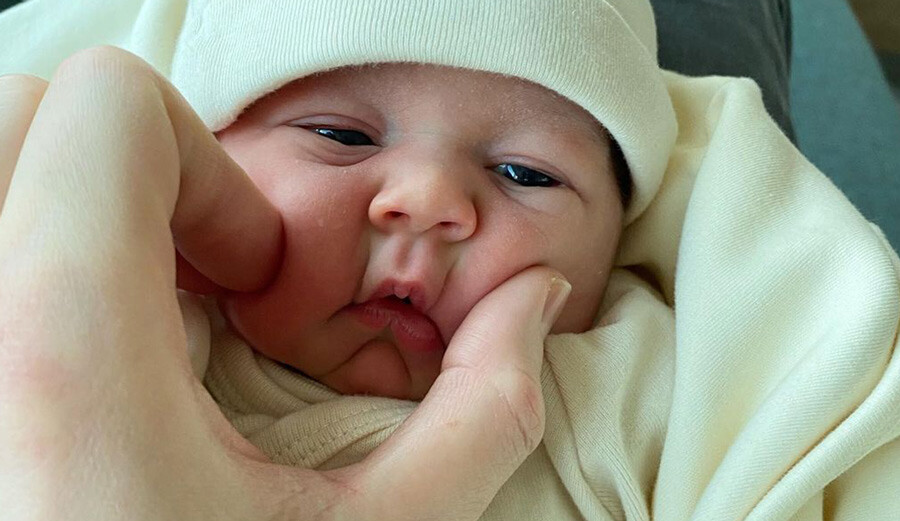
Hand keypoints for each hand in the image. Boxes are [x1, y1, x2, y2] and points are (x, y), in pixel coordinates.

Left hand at [0, 47, 570, 519]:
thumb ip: (481, 409)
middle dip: (135, 168)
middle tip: (198, 278)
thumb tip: (536, 303)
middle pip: (24, 112)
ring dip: (77, 204)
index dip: (208, 166)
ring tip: (147, 314)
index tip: (246, 275)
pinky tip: (102, 362)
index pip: (104, 106)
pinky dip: (41, 259)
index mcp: (57, 349)